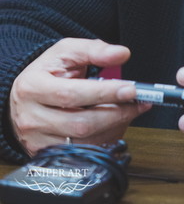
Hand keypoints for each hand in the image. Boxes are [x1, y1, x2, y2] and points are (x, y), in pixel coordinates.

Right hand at [9, 38, 150, 155]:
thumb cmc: (48, 71)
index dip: (105, 93)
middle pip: (80, 123)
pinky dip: (104, 139)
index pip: (72, 94)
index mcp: (32, 87)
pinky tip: (114, 124)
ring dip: (114, 127)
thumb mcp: (67, 51)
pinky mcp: (44, 153)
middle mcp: (31, 117)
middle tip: (137, 102)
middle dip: (116, 113)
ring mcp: (36, 139)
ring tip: (129, 110)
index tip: (130, 89)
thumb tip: (121, 54)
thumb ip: (95, 50)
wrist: (26, 93)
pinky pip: (81, 152)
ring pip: (84, 142)